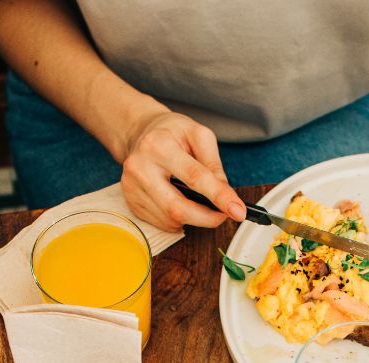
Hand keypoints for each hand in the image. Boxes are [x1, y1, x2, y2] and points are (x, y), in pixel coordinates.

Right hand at [119, 111, 246, 231]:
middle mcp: (140, 167)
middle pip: (178, 207)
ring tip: (200, 203)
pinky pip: (160, 223)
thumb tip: (225, 196)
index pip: (194, 177)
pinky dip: (178, 220)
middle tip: (223, 215)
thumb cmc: (172, 133)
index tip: (238, 211)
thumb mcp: (199, 136)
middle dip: (207, 218)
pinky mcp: (130, 201)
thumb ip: (214, 164)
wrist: (141, 133)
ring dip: (193, 219)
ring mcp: (131, 187)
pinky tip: (182, 204)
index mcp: (158, 145)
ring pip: (170, 219)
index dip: (219, 196)